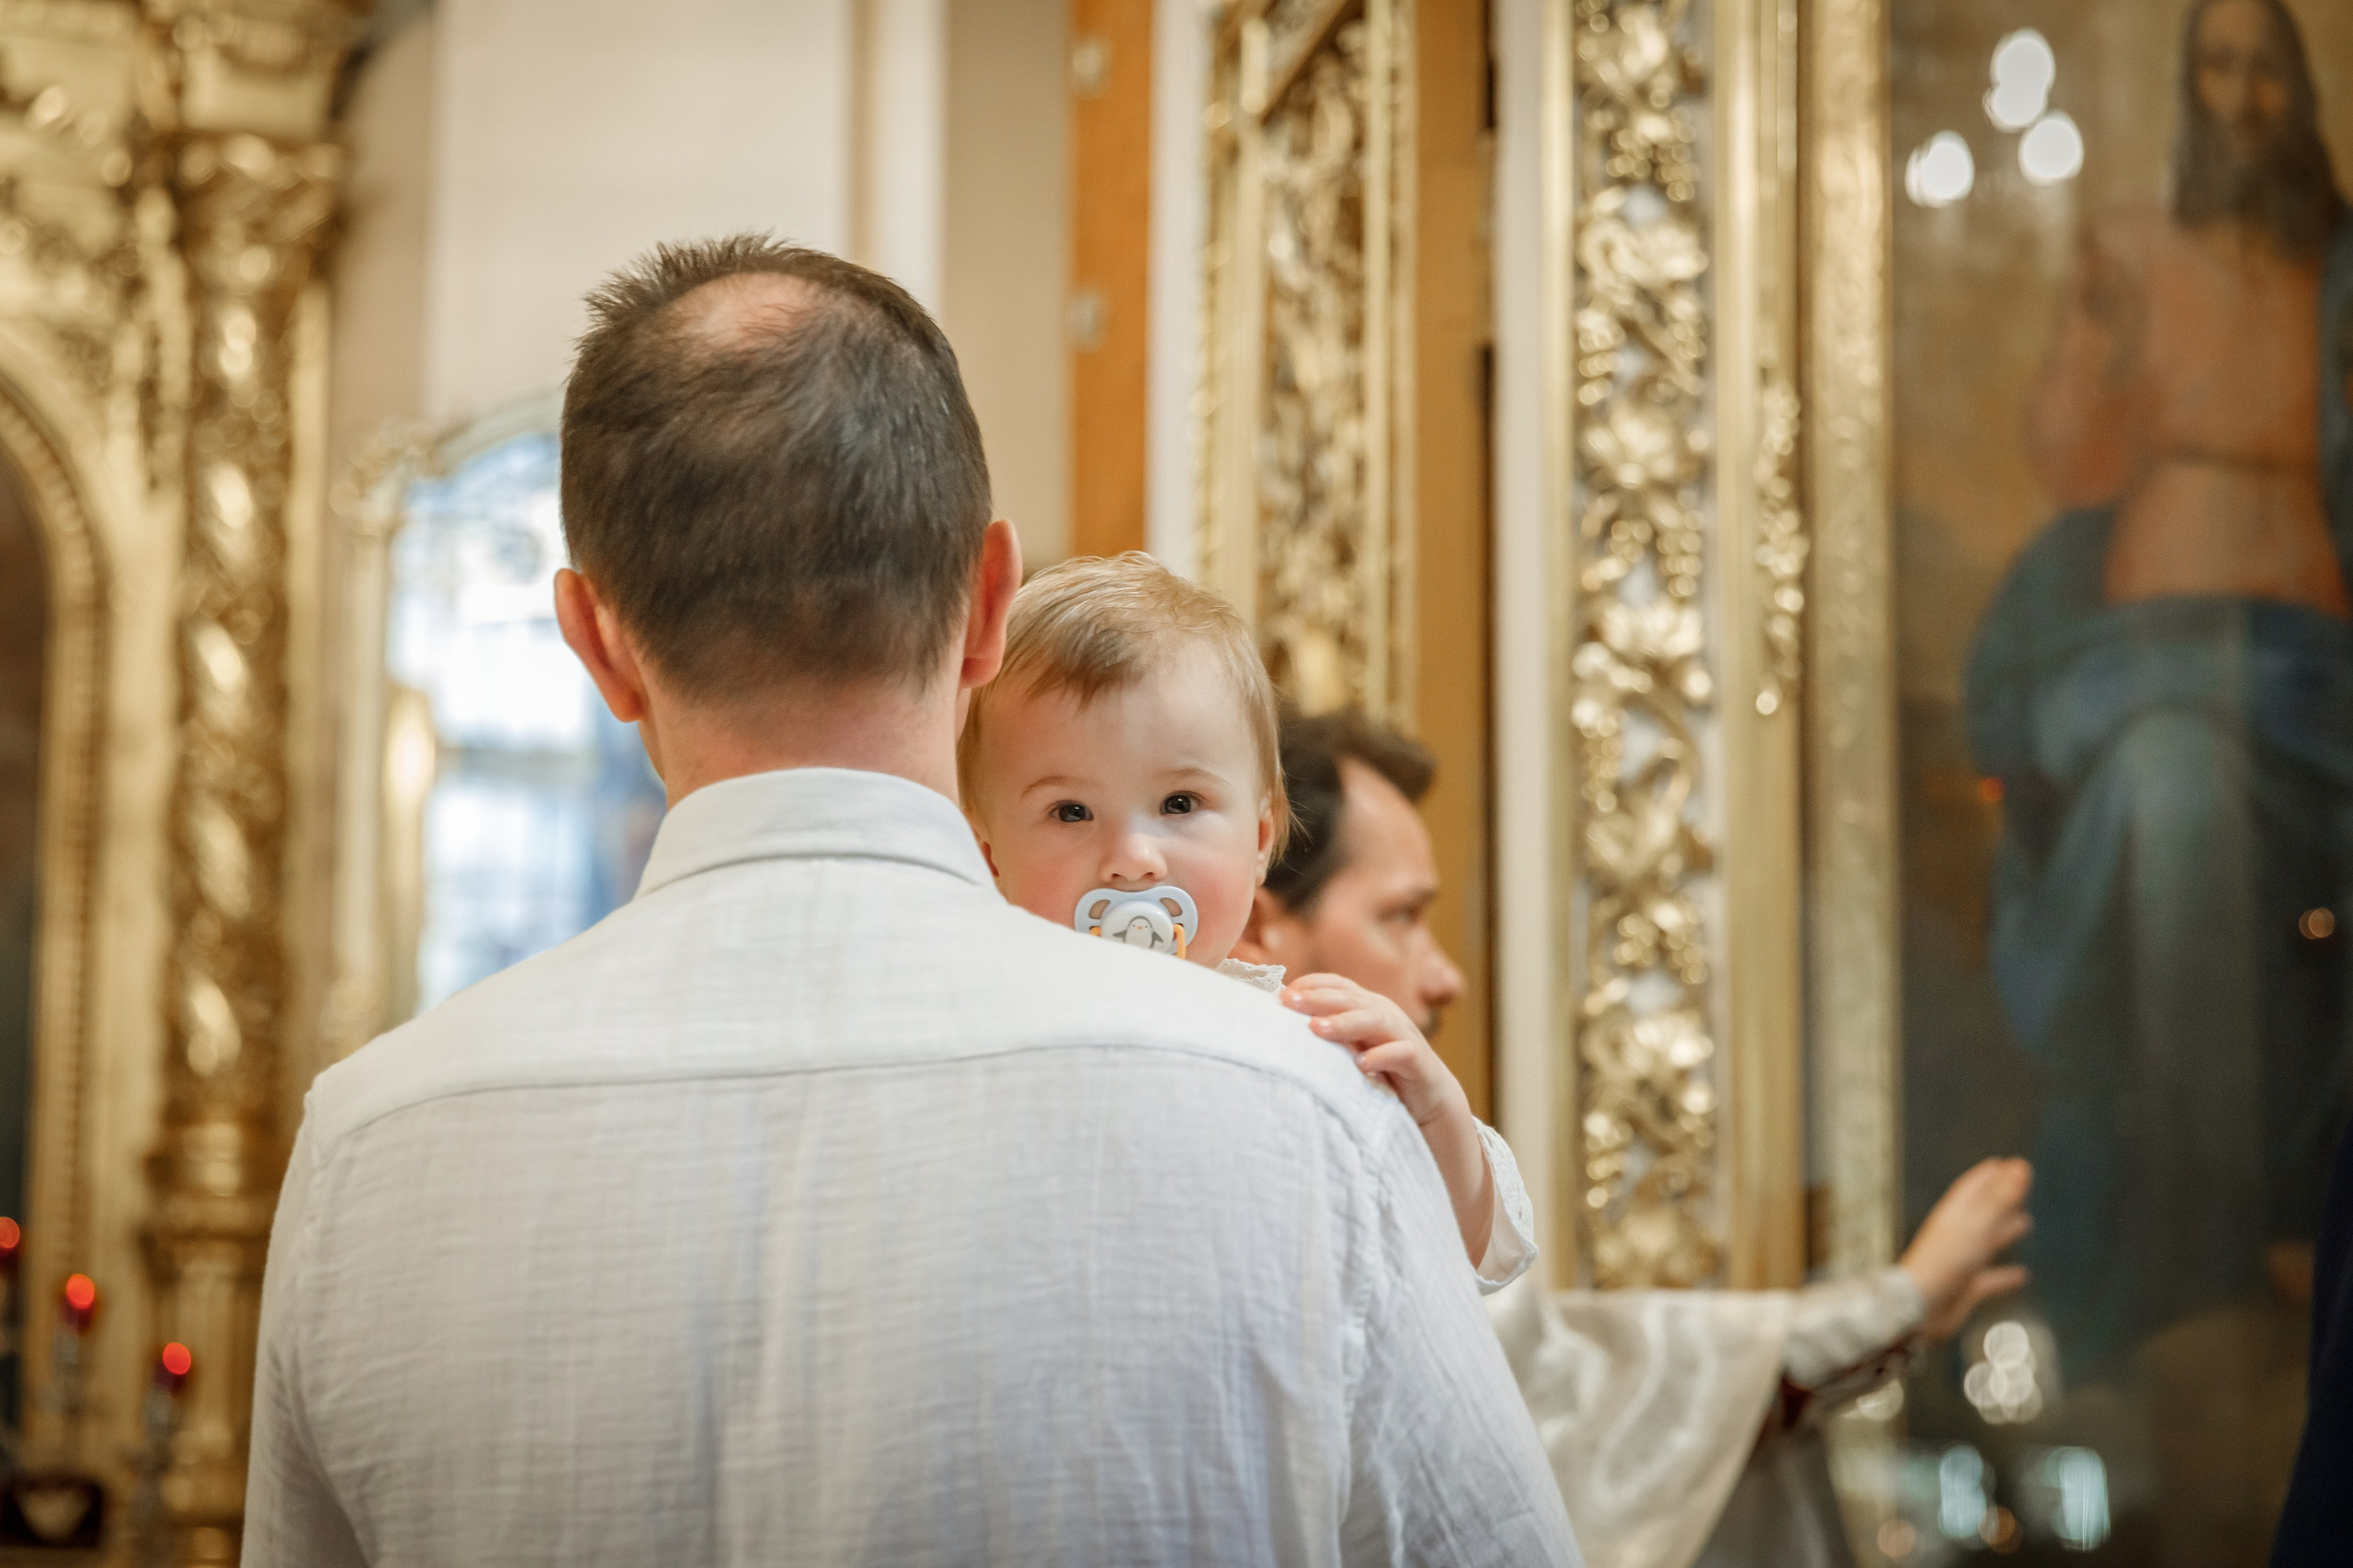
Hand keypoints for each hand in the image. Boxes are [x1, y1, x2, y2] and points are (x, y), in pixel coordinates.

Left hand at [1280, 973, 1465, 1127]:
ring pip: (1374, 1020)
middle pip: (1351, 999)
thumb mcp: (1352, 1045)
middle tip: (1288, 1001)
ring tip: (1316, 1028)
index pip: (1338, 985)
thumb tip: (1279, 1022)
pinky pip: (1401, 1053)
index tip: (1282, 993)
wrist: (1429, 1095)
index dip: (1312, 984)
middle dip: (1318, 998)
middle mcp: (1385, 1013)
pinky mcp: (1418, 1061)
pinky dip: (1382, 1056)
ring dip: (1345, 1023)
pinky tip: (1361, 1064)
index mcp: (1367, 1005)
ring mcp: (1403, 1035)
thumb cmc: (1381, 1068)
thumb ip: (1327, 1031)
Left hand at [1901, 1157, 2032, 1342]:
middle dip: (2000, 1199)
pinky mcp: (1965, 1288)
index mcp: (1955, 1216)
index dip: (1990, 1175)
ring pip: (1986, 1242)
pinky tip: (2022, 1276)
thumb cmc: (1944, 1262)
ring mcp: (1960, 1261)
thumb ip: (2000, 1197)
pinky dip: (2005, 1276)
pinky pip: (1990, 1279)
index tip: (2007, 1164)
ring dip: (2004, 1232)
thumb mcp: (1977, 1225)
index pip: (1974, 1188)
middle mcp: (1956, 1236)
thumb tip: (2020, 1166)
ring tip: (2025, 1222)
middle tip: (2019, 1188)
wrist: (1918, 1307)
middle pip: (1982, 1212)